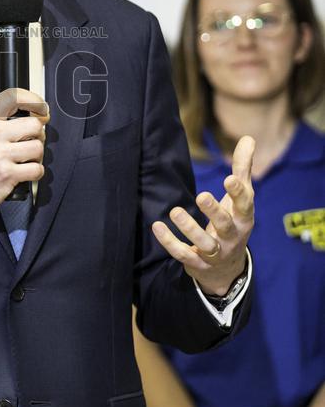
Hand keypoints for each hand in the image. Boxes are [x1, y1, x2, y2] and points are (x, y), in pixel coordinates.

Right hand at [0, 88, 48, 221]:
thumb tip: (32, 117)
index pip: (13, 97)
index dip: (34, 101)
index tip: (42, 109)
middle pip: (34, 124)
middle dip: (38, 134)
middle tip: (31, 140)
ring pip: (38, 147)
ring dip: (37, 155)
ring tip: (25, 159)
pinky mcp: (6, 174)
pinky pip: (37, 169)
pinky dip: (35, 172)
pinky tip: (24, 173)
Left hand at [151, 136, 254, 295]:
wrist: (227, 268)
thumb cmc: (233, 222)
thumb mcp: (240, 198)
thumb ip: (242, 169)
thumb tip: (248, 138)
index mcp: (244, 218)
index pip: (244, 205)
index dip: (237, 193)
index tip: (229, 178)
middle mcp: (232, 237)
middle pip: (225, 225)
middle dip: (214, 211)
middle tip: (201, 195)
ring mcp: (215, 253)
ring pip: (204, 244)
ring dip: (190, 228)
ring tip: (175, 211)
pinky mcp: (198, 264)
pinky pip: (183, 254)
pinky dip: (170, 242)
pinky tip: (157, 226)